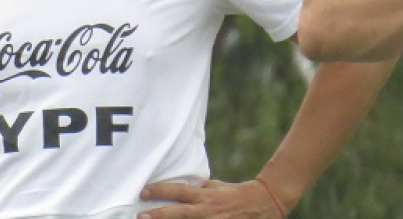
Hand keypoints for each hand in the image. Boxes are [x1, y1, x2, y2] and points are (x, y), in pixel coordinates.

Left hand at [138, 179, 285, 217]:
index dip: (160, 191)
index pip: (178, 192)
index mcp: (205, 196)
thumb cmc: (233, 193)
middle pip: (179, 213)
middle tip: (141, 216)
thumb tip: (179, 186)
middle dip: (159, 215)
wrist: (262, 204)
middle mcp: (207, 211)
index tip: (143, 192)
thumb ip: (197, 189)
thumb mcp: (213, 186)